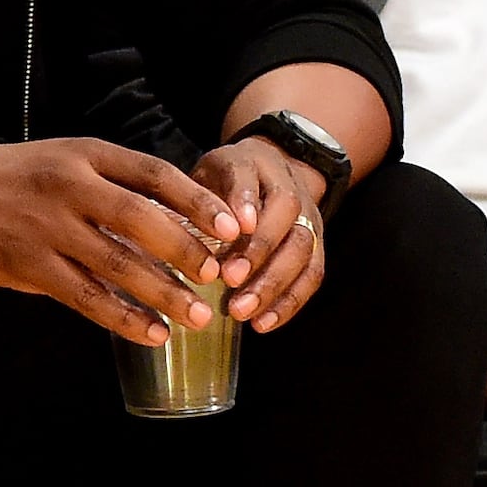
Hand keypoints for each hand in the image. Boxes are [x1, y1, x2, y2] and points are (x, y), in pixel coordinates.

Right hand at [0, 137, 235, 339]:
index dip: (196, 201)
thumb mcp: (74, 160)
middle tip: (216, 275)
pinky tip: (153, 333)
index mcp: (88, 155)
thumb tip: (189, 219)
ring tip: (197, 316)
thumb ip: (122, 184)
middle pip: (139, 219)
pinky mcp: (31, 266)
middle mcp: (70, 187)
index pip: (153, 174)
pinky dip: (123, 318)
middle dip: (184, 250)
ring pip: (115, 265)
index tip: (231, 226)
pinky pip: (86, 297)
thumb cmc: (29, 179)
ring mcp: (49, 228)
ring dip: (162, 293)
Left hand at [190, 136, 325, 330]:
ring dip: (272, 283)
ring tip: (241, 310)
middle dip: (259, 251)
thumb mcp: (202, 178)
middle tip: (230, 279)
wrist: (271, 172)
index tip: (232, 228)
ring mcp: (308, 215)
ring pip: (303, 247)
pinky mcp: (317, 244)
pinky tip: (262, 324)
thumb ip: (193, 204)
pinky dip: (288, 302)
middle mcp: (287, 185)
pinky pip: (312, 275)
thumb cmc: (223, 183)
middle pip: (285, 213)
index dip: (243, 202)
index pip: (248, 176)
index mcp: (251, 162)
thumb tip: (169, 237)